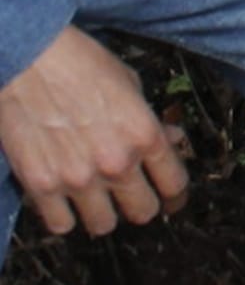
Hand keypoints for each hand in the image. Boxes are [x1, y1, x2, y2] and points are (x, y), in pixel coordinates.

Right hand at [0, 27, 187, 236]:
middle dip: (141, 205)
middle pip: (143, 212)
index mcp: (143, 134)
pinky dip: (65, 217)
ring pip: (103, 226)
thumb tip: (172, 139)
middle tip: (133, 196)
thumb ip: (152, 119)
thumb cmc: (80, 63)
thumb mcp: (130, 83)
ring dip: (103, 213)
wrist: (29, 59)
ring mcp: (78, 178)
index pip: (174, 184)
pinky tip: (66, 200)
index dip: (175, 195)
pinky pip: (62, 225)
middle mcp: (115, 162)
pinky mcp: (41, 186)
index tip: (171, 197)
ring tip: (97, 198)